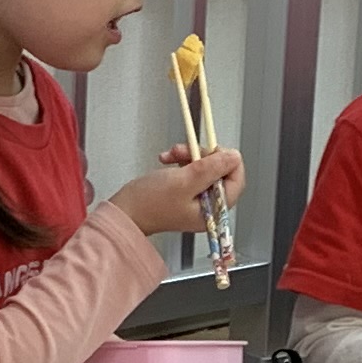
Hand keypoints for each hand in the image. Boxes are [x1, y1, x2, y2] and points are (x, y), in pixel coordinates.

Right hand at [106, 143, 244, 240]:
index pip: (236, 180)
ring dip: (189, 156)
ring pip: (205, 167)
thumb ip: (211, 169)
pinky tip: (168, 160)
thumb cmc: (149, 203)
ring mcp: (197, 199)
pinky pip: (192, 170)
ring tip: (172, 154)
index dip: (226, 161)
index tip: (210, 151)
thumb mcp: (184, 181)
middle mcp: (209, 207)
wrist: (125, 211)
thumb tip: (234, 157)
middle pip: (220, 171)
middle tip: (187, 151)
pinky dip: (181, 161)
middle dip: (203, 156)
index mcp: (214, 210)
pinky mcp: (185, 192)